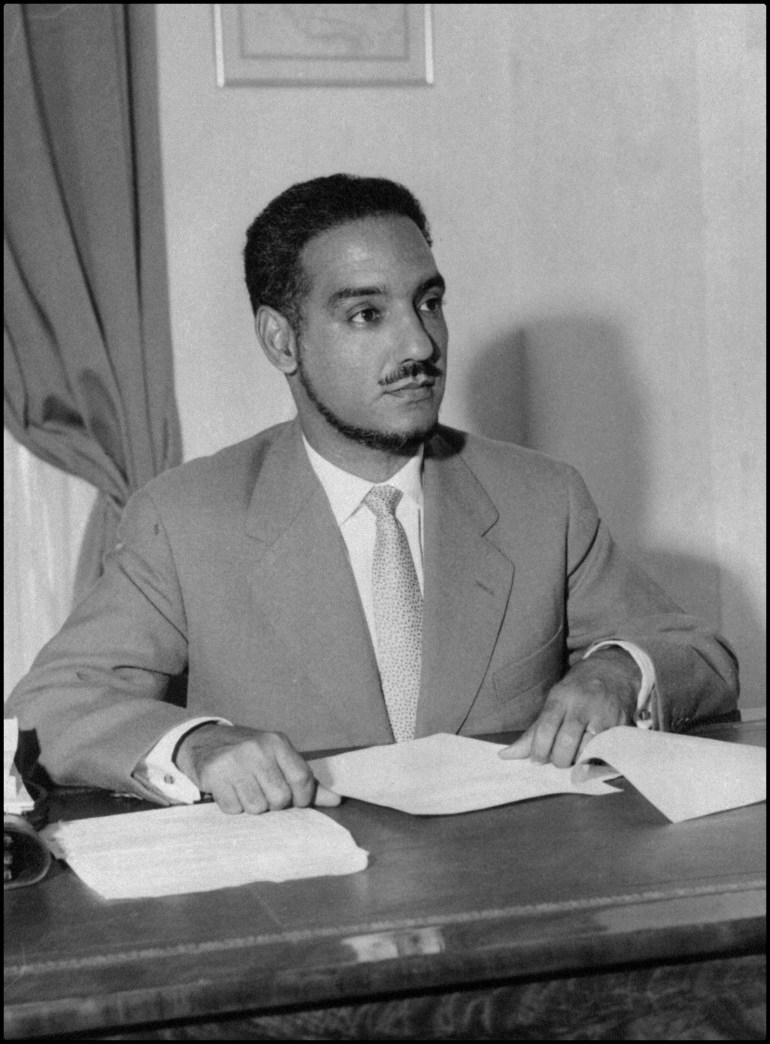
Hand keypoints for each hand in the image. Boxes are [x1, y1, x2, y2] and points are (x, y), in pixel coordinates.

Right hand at [175, 724, 340, 814]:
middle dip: (274, 804)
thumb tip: (336, 800)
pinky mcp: (214, 774)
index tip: (295, 801)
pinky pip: (233, 809)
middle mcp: (258, 749)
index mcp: (278, 743)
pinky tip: (229, 790)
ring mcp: (235, 761)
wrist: (205, 740)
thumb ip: (305, 780)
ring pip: (257, 807)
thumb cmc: (249, 753)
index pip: (302, 780)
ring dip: (251, 806)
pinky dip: (232, 805)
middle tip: (264, 792)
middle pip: (280, 799)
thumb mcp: (278, 757)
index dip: (302, 798)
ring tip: (245, 790)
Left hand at [498, 648, 639, 767]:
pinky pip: (605, 751)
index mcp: (561, 697)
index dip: (539, 750)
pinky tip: (592, 754)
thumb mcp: (553, 702)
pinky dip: (596, 758)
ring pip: (587, 750)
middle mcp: (582, 705)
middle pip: (566, 743)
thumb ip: (533, 733)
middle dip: (559, 759)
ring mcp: (604, 714)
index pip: (545, 728)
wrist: (613, 671)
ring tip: (576, 755)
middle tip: (558, 759)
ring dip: (578, 760)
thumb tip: (505, 755)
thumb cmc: (576, 691)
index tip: (538, 759)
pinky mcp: (620, 725)